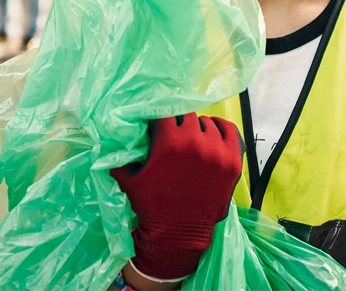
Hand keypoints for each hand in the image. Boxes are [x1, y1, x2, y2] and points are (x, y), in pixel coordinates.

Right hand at [111, 115, 242, 280]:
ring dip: (197, 128)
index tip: (157, 123)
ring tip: (191, 139)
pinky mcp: (232, 161)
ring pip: (207, 123)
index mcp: (169, 142)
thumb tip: (112, 137)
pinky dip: (219, 129)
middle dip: (177, 123)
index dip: (159, 117)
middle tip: (172, 135)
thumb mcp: (129, 179)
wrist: (178, 234)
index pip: (165, 112)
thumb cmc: (152, 206)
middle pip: (186, 116)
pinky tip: (211, 135)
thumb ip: (118, 156)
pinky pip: (228, 130)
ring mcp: (217, 151)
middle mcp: (195, 141)